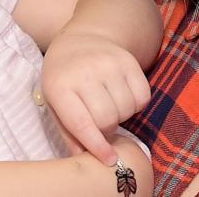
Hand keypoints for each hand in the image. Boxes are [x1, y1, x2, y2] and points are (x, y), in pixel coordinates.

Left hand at [40, 32, 151, 164]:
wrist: (81, 39)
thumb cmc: (64, 78)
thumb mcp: (55, 103)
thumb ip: (68, 132)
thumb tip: (83, 157)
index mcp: (60, 86)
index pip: (82, 123)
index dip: (97, 146)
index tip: (110, 160)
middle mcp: (85, 72)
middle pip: (108, 119)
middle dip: (107, 130)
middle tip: (101, 125)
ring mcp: (108, 63)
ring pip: (127, 109)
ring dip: (121, 116)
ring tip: (110, 106)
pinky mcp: (128, 60)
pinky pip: (143, 96)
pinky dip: (136, 104)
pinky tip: (122, 96)